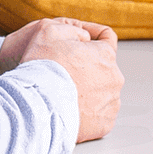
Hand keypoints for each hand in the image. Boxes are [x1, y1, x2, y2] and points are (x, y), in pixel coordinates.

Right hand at [0, 17, 122, 141]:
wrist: (37, 108)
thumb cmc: (42, 69)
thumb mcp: (50, 30)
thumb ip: (74, 29)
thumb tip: (85, 37)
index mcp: (105, 54)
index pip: (106, 37)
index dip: (91, 37)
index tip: (78, 44)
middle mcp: (114, 78)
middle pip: (102, 67)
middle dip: (86, 67)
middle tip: (63, 72)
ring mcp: (111, 103)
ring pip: (101, 91)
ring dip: (87, 90)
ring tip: (64, 93)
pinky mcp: (105, 124)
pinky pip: (98, 113)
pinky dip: (86, 111)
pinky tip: (69, 108)